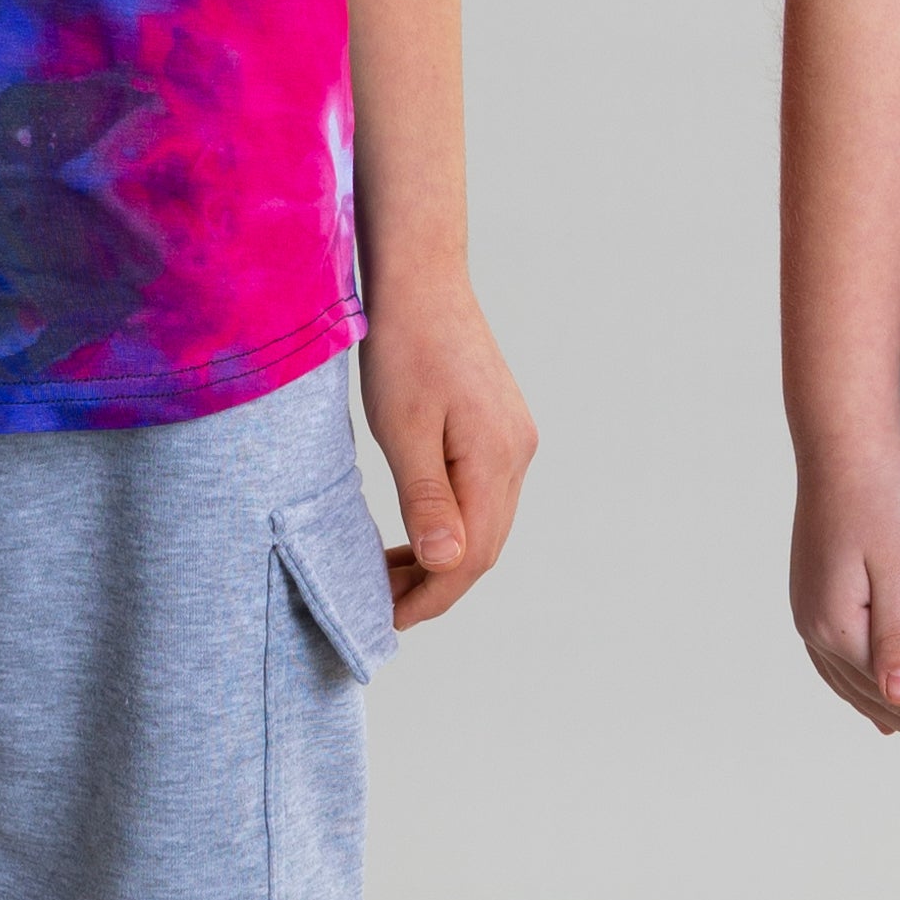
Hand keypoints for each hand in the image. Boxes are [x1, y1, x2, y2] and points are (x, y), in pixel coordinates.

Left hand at [359, 273, 535, 627]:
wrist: (423, 281)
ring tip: (390, 576)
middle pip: (485, 545)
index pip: (471, 556)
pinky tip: (416, 532)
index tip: (388, 619)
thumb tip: (447, 564)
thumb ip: (427, 498)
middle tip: (381, 604)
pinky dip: (451, 525)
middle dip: (436, 585)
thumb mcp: (403, 428)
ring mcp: (514, 440)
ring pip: (486, 524)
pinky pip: (483, 496)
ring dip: (443, 557)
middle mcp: (517, 454)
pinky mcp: (502, 429)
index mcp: (496, 458)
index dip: (432, 597)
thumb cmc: (404, 348)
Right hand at [791, 426, 899, 757]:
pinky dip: (865, 692)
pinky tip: (880, 701)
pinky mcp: (816, 598)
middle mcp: (818, 632)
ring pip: (859, 687)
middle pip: (883, 697)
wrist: (844, 444)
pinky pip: (840, 667)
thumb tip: (897, 699)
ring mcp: (811, 616)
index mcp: (842, 629)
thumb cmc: (885, 499)